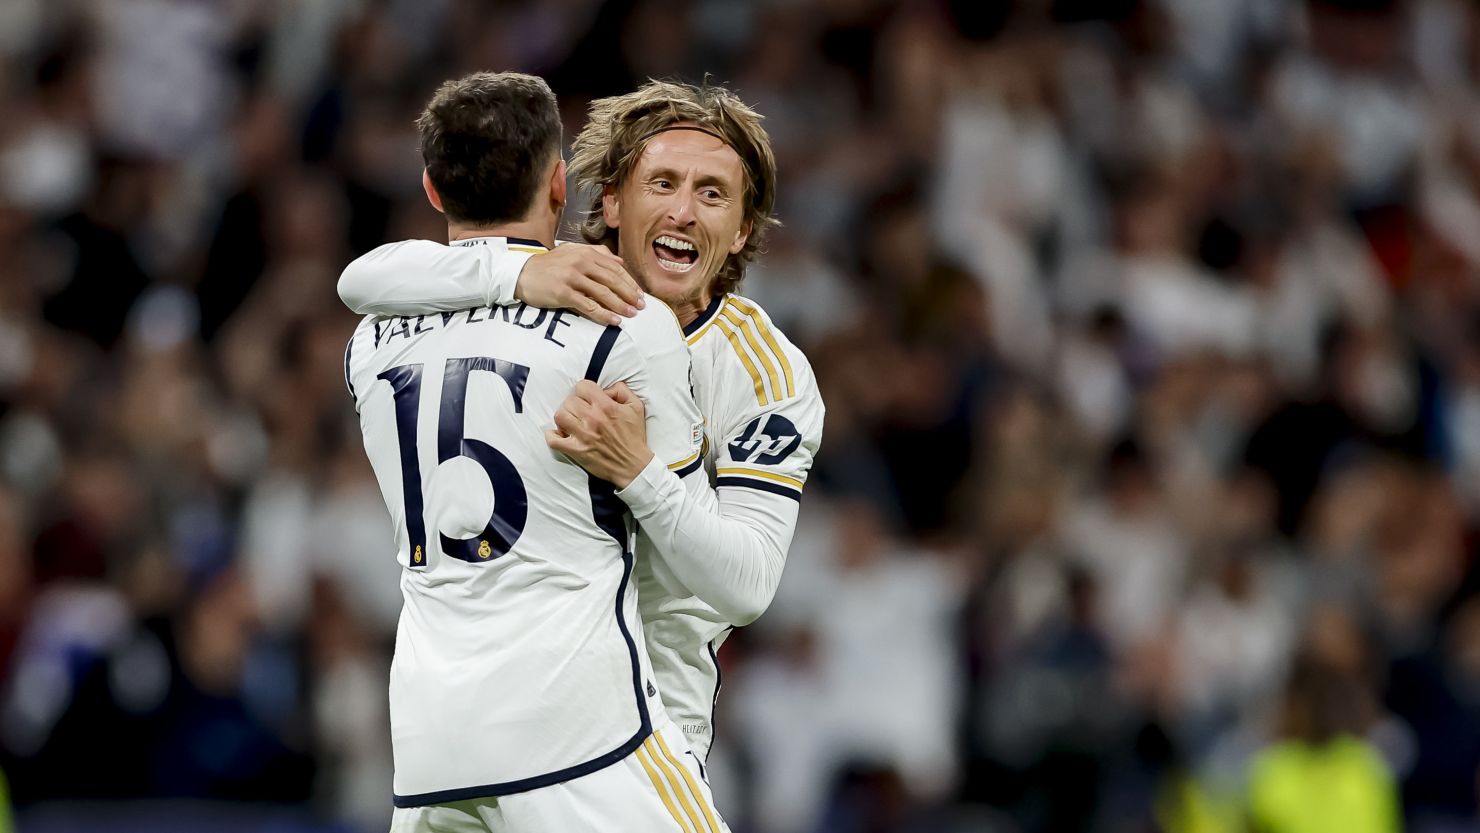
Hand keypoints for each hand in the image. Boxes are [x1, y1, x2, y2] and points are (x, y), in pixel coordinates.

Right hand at [515, 244, 643, 325]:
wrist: (522, 273)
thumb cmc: (550, 265)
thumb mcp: (573, 252)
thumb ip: (597, 254)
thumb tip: (620, 261)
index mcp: (586, 253)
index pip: (615, 268)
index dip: (630, 282)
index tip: (640, 294)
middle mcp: (581, 263)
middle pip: (613, 280)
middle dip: (629, 295)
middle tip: (641, 307)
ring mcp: (572, 278)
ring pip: (603, 293)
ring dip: (620, 306)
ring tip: (631, 315)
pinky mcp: (563, 293)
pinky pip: (588, 306)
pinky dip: (603, 314)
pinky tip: (613, 321)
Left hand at [546, 381, 651, 487]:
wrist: (633, 465)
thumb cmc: (634, 437)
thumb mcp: (636, 407)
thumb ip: (622, 391)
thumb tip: (607, 388)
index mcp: (606, 406)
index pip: (582, 386)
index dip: (584, 390)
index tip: (588, 398)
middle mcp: (593, 419)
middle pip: (569, 401)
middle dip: (575, 404)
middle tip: (581, 411)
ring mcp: (582, 436)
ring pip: (560, 416)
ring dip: (564, 417)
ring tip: (571, 421)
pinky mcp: (576, 451)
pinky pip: (554, 441)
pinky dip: (553, 436)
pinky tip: (560, 434)